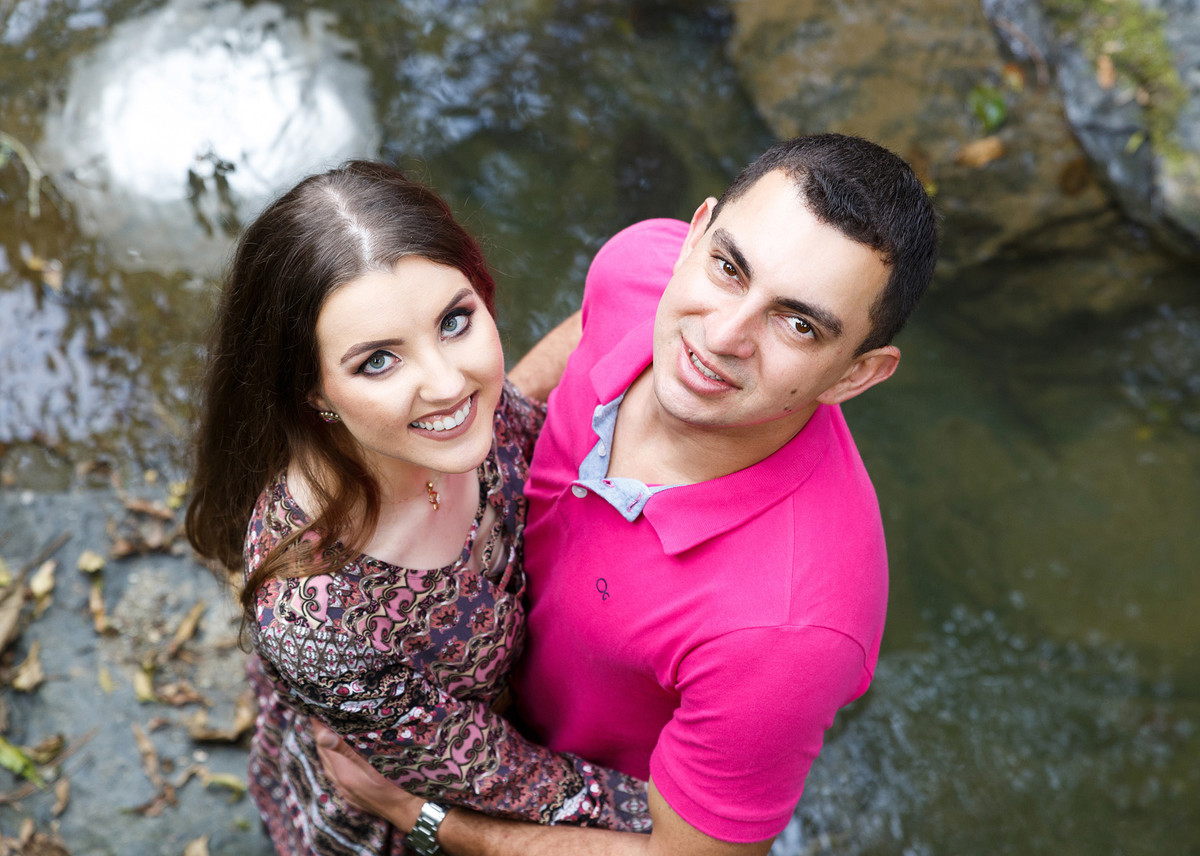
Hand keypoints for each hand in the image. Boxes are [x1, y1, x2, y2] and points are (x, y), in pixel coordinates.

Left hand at [311, 719, 425, 830]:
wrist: (412, 812)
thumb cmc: (399, 785)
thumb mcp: (377, 763)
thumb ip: (348, 749)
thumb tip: (323, 735)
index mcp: (343, 772)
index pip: (322, 742)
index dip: (318, 723)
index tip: (318, 705)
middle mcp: (340, 782)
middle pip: (323, 752)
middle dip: (322, 731)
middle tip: (326, 711)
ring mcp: (346, 790)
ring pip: (329, 763)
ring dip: (328, 745)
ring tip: (332, 727)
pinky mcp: (353, 795)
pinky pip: (336, 773)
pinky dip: (335, 758)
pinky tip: (343, 753)